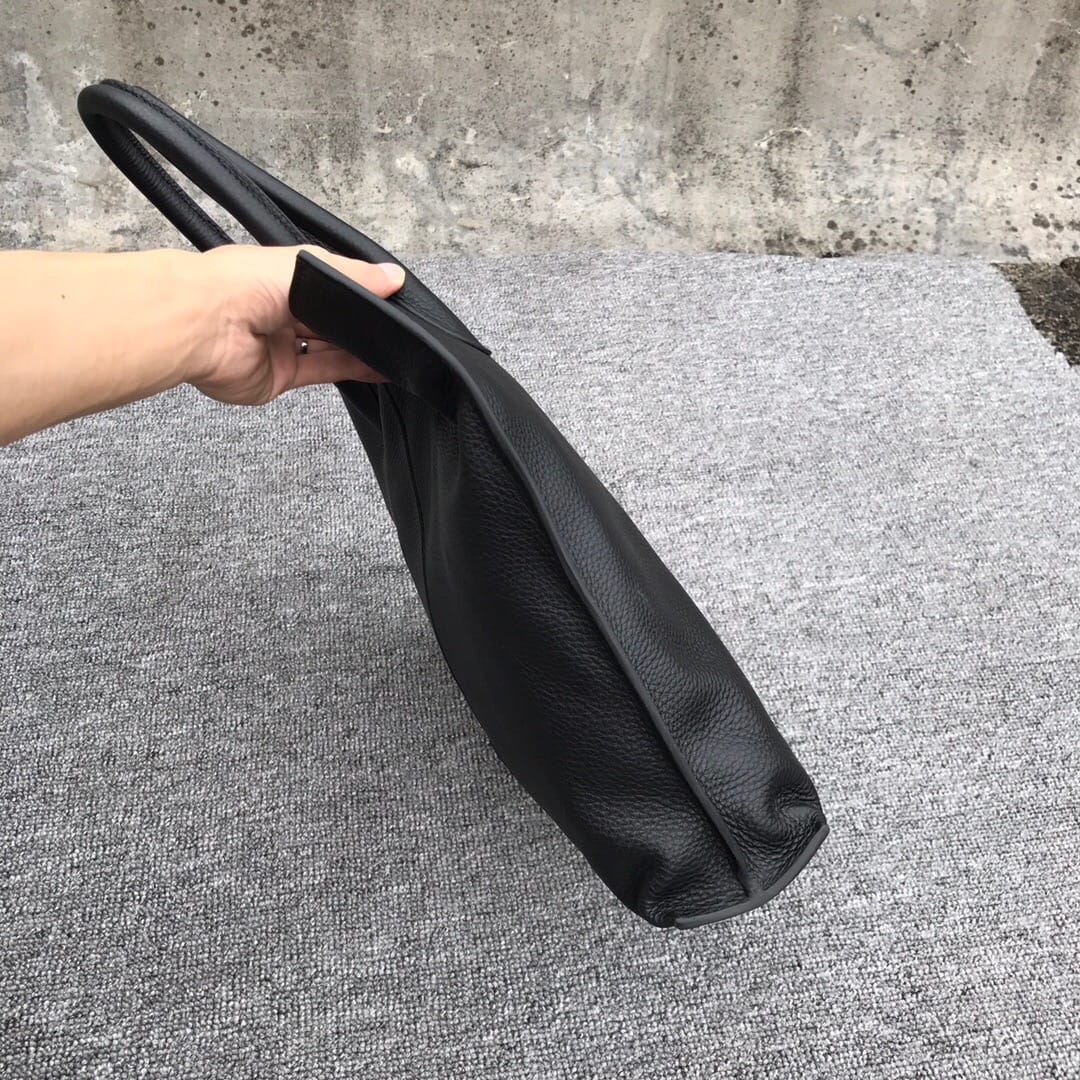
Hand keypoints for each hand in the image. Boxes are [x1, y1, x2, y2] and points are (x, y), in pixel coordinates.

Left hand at [188, 244, 404, 405]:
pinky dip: (351, 370)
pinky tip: (378, 368)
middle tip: (395, 328)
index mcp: (279, 278)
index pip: (325, 285)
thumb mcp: (309, 265)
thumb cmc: (244, 281)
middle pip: (327, 321)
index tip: (389, 298)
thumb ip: (355, 276)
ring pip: (327, 349)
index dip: (356, 292)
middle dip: (358, 324)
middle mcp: (278, 312)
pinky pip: (321, 372)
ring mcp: (279, 346)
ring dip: (360, 350)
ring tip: (395, 350)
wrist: (205, 322)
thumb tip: (395, 278)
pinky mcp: (280, 376)